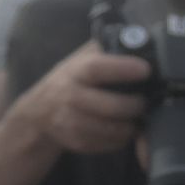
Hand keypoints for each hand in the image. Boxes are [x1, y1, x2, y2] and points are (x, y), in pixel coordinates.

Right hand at [18, 41, 150, 153]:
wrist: (39, 112)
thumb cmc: (70, 80)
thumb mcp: (80, 59)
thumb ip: (103, 50)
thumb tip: (137, 40)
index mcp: (75, 71)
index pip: (97, 68)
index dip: (123, 69)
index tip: (145, 70)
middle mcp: (71, 96)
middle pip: (110, 106)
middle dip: (133, 106)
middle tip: (145, 102)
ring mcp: (71, 122)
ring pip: (110, 129)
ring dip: (130, 126)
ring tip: (138, 119)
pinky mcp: (76, 141)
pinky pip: (107, 144)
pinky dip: (120, 139)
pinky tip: (124, 130)